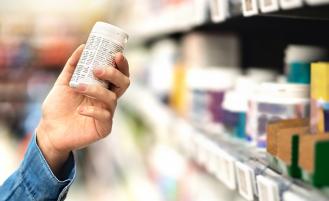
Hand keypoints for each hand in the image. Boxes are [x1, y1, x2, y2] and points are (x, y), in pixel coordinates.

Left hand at [36, 45, 129, 175]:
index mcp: (102, 88)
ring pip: (112, 98)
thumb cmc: (58, 107)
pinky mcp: (104, 128)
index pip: (119, 74)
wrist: (49, 131)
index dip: (122, 65)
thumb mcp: (63, 83)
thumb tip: (83, 46)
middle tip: (98, 69)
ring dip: (96, 90)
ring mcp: (107, 113)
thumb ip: (73, 66)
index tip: (116, 54)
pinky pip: (105, 116)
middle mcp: (107, 99)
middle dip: (114, 74)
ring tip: (78, 87)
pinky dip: (92, 110)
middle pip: (123, 84)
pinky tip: (80, 110)